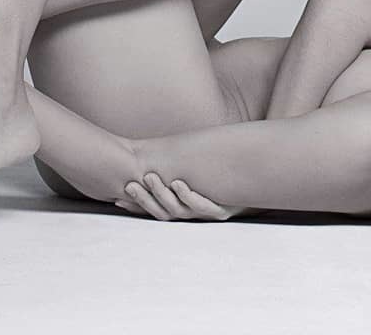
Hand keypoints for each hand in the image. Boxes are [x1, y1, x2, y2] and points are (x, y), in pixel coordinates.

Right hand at [115, 173, 253, 221]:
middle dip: (145, 199)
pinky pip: (203, 206)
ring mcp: (206, 214)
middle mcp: (191, 215)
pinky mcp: (222, 211)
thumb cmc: (219, 181)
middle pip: (162, 212)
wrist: (253, 184)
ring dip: (163, 194)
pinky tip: (179, 184)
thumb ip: (173, 168)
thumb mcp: (193, 175)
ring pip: (179, 210)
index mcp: (182, 209)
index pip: (153, 210)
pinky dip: (190, 196)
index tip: (117, 197)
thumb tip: (149, 155)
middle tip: (130, 184)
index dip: (136, 206)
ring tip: (152, 178)